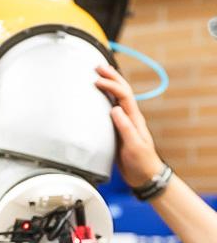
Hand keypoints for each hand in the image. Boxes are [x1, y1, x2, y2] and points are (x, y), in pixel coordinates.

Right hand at [95, 64, 163, 184]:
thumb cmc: (141, 163)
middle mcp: (130, 117)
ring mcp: (124, 122)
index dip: (111, 85)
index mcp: (134, 119)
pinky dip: (106, 97)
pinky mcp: (118, 129)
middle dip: (112, 76)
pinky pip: (112, 107)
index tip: (97, 81)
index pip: (123, 96)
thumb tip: (114, 109)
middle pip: (123, 91)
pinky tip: (99, 96)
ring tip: (99, 73)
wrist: (145, 176)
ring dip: (110, 83)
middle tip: (98, 66)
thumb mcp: (133, 146)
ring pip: (118, 97)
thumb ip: (125, 128)